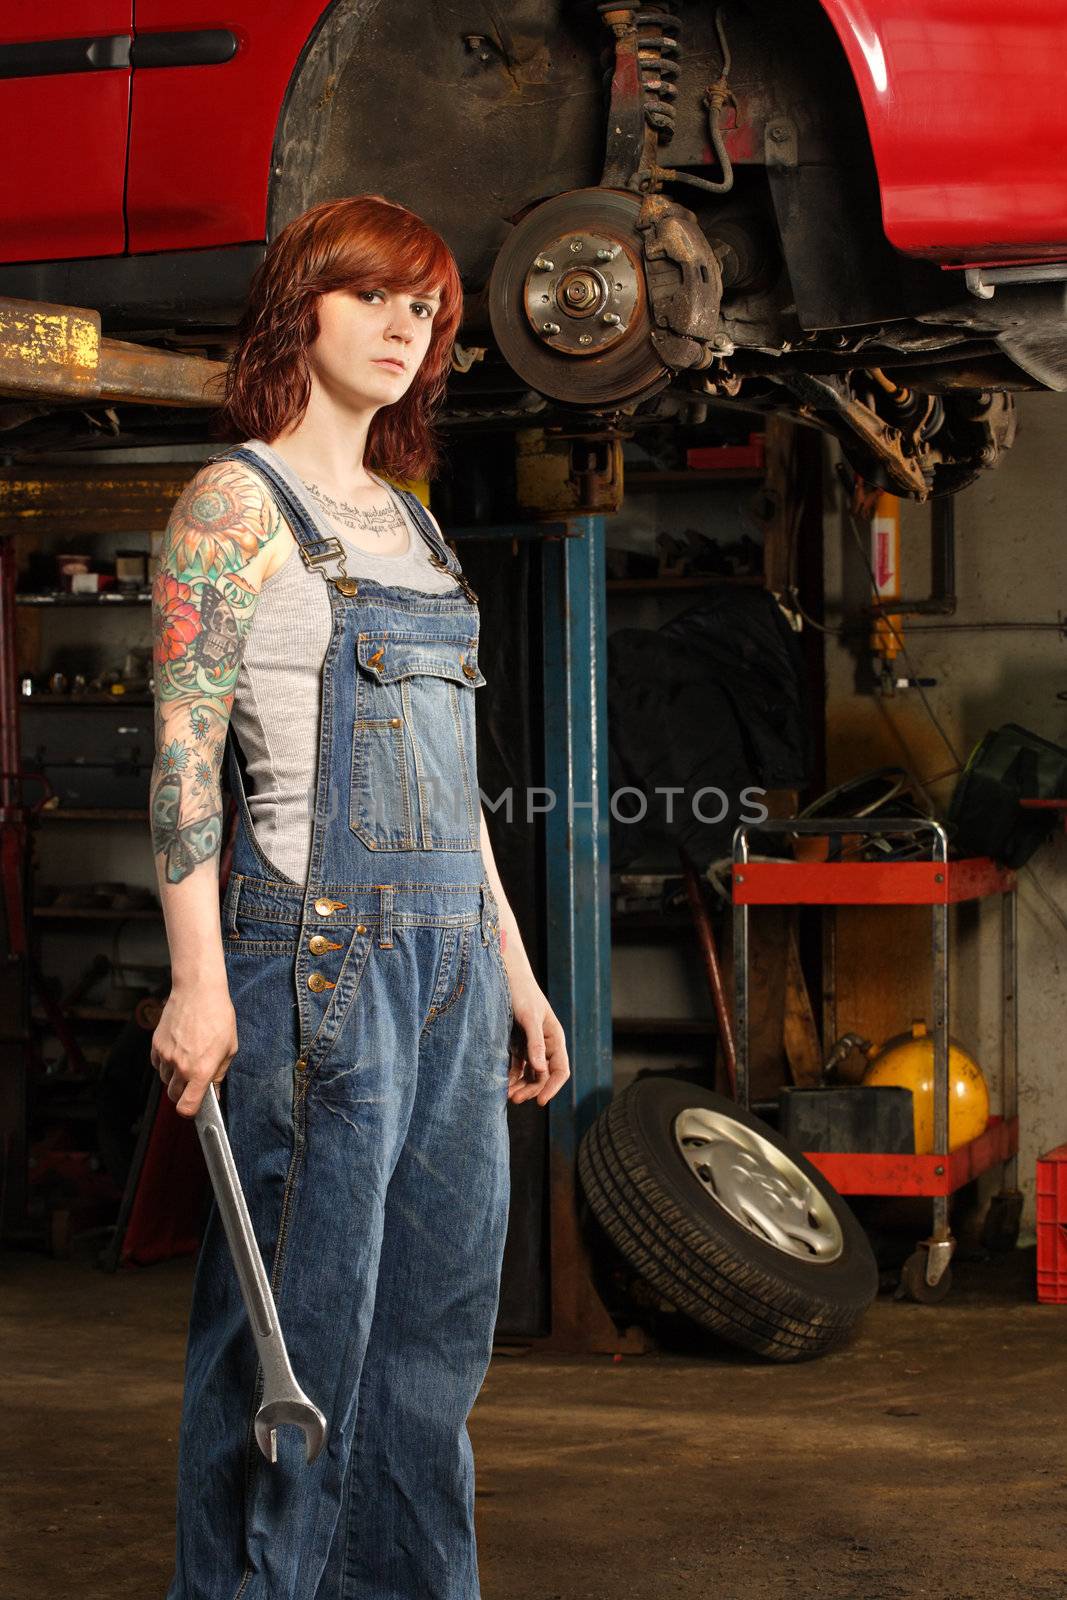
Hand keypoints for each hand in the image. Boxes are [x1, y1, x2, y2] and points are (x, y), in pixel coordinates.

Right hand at [150, 983, 238, 1116]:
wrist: (198, 991)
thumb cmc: (218, 1016)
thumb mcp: (229, 1048)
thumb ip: (220, 1074)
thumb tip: (215, 1091)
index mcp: (200, 1070)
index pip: (186, 1106)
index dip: (190, 1111)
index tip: (195, 1107)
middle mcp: (180, 1066)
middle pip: (173, 1096)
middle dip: (183, 1094)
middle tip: (194, 1082)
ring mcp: (165, 1055)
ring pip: (164, 1079)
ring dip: (174, 1077)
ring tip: (187, 1060)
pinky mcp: (156, 1044)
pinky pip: (156, 1064)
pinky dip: (164, 1063)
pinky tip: (177, 1051)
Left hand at [504, 971, 569, 1106]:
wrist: (506, 976)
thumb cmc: (522, 993)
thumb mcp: (529, 1017)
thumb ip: (535, 1043)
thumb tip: (540, 1071)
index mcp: (554, 1038)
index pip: (560, 1070)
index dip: (552, 1087)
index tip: (540, 1102)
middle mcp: (545, 1045)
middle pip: (544, 1076)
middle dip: (532, 1089)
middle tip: (515, 1099)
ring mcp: (531, 1046)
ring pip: (530, 1074)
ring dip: (521, 1086)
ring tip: (506, 1095)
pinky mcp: (517, 1044)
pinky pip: (518, 1066)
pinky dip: (512, 1077)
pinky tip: (502, 1084)